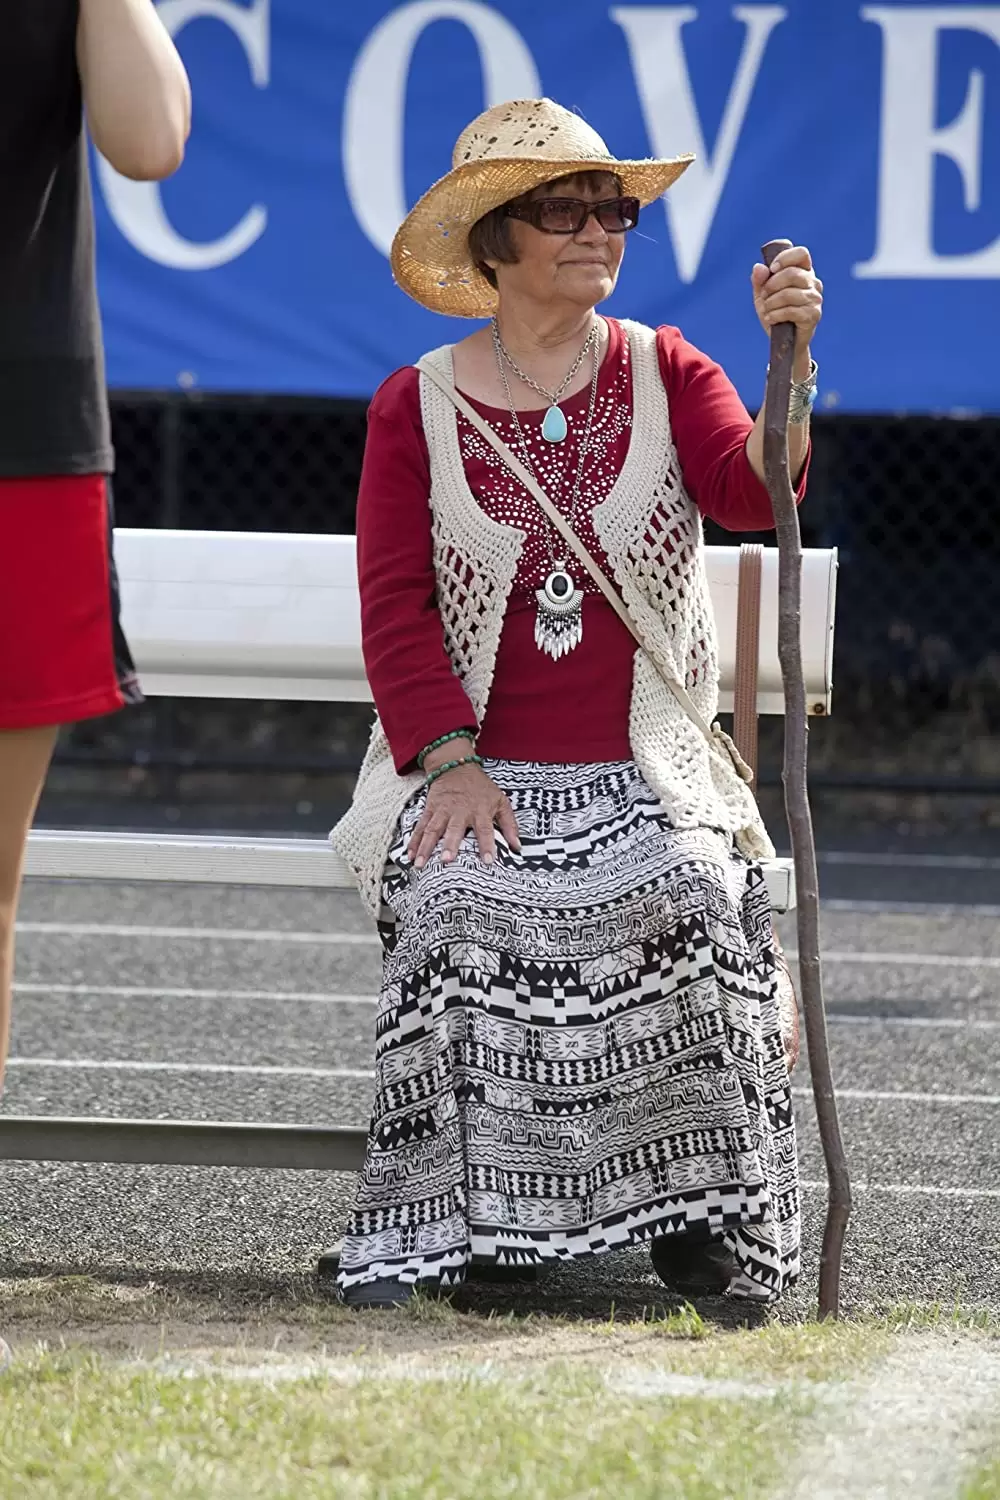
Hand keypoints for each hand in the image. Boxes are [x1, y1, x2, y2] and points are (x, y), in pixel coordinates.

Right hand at [407, 761, 521, 869]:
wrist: (457, 766)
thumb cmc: (481, 788)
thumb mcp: (501, 801)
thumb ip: (510, 825)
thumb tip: (517, 847)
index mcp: (480, 811)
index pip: (485, 830)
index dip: (487, 845)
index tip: (488, 862)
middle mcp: (460, 812)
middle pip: (454, 829)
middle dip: (449, 844)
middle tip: (446, 860)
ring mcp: (442, 811)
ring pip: (432, 830)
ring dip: (425, 848)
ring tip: (420, 864)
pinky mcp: (429, 810)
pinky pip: (420, 827)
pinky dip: (414, 841)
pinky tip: (410, 855)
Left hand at [751, 245, 822, 363]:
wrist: (785, 342)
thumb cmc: (775, 314)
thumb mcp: (763, 296)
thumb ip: (759, 281)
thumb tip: (759, 267)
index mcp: (804, 272)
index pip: (801, 254)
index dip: (785, 258)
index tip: (771, 269)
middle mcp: (813, 283)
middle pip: (792, 273)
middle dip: (771, 285)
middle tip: (764, 297)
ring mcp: (815, 299)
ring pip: (789, 294)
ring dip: (771, 303)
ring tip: (766, 310)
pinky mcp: (813, 315)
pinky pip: (791, 310)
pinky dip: (775, 315)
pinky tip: (770, 319)